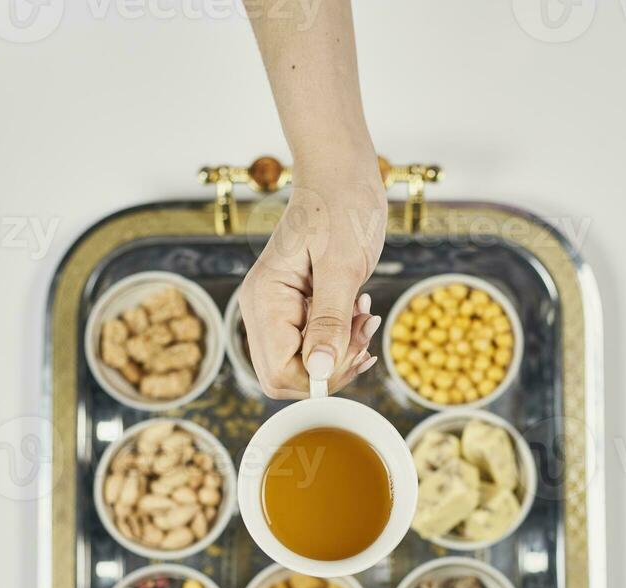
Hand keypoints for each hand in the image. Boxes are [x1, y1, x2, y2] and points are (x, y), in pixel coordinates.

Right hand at [237, 171, 387, 398]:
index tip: (354, 353)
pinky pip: (313, 343)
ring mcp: (276, 309)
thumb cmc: (341, 206)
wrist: (342, 173)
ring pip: (303, 363)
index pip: (279, 373)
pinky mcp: (295, 306)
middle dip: (331, 368)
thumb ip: (329, 322)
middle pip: (286, 376)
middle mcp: (261, 309)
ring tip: (364, 318)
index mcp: (264, 300)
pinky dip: (341, 337)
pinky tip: (360, 312)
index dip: (319, 377)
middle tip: (362, 335)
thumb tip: (319, 373)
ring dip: (340, 351)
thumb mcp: (343, 266)